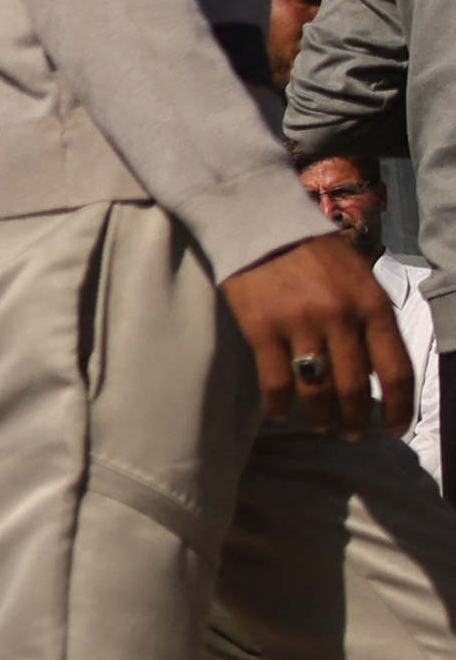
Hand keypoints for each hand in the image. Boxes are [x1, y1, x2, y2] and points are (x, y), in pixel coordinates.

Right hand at [224, 233, 415, 444]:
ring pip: (316, 390)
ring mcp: (301, 325)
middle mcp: (341, 318)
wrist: (262, 225)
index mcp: (373, 305)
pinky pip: (275, 381)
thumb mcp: (360, 279)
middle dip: (356, 419)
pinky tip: (279, 411)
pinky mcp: (262, 329)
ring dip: (319, 417)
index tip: (394, 429)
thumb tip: (371, 371)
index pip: (395, 369)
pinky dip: (278, 404)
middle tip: (352, 434)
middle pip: (354, 387)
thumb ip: (370, 319)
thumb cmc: (315, 254)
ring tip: (319, 426)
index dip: (398, 406)